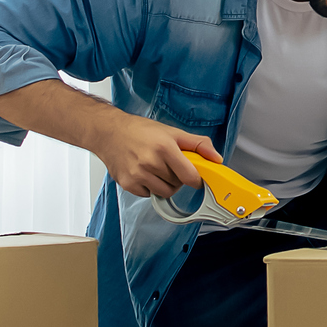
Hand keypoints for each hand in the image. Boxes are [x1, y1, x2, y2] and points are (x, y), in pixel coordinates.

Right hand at [94, 113, 221, 198]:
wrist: (109, 132)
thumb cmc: (140, 131)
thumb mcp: (172, 132)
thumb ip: (197, 144)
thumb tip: (217, 158)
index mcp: (164, 148)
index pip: (190, 176)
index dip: (195, 179)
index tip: (194, 177)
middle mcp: (150, 162)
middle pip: (177, 185)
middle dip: (177, 177)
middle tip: (168, 164)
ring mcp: (138, 175)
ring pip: (164, 192)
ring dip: (165, 184)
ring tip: (157, 169)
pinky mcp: (128, 184)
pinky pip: (149, 195)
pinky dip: (150, 187)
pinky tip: (144, 173)